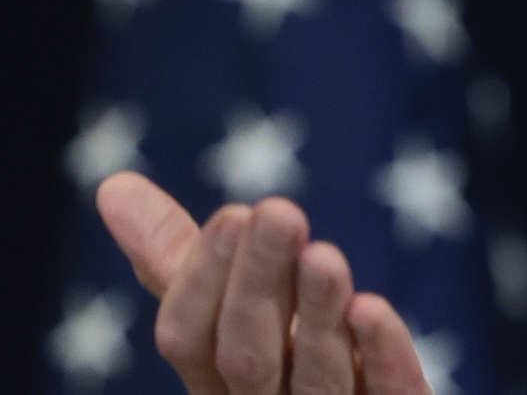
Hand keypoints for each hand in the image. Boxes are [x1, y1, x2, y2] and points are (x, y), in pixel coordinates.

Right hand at [96, 172, 432, 394]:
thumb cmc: (286, 358)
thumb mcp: (232, 309)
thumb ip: (182, 261)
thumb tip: (112, 185)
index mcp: (216, 377)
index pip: (189, 338)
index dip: (203, 281)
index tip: (233, 214)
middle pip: (247, 356)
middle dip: (260, 284)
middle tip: (279, 211)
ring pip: (315, 377)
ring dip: (316, 316)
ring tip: (325, 254)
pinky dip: (380, 356)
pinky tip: (374, 310)